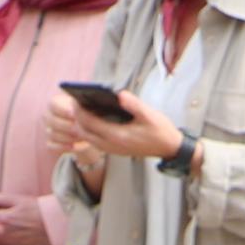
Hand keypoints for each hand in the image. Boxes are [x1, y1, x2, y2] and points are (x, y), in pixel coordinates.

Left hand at [50, 87, 182, 165]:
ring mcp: (112, 149)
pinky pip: (94, 141)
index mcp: (117, 136)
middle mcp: (111, 145)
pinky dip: (89, 130)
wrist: (169, 148)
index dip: (79, 111)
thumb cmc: (160, 130)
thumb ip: (134, 105)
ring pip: (87, 138)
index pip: (90, 123)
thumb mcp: (150, 115)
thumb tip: (119, 94)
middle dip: (76, 118)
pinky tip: (92, 119)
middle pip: (83, 132)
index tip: (75, 98)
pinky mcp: (114, 150)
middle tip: (75, 102)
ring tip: (81, 109)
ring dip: (81, 125)